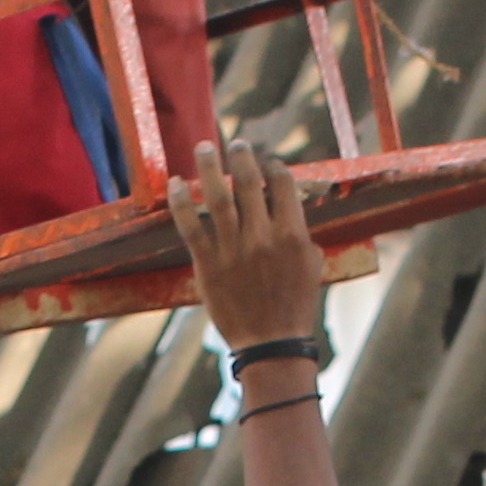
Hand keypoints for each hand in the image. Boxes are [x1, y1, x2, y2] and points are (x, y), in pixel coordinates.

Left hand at [164, 141, 331, 352]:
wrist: (271, 343)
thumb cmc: (295, 304)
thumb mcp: (311, 264)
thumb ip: (301, 232)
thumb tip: (291, 206)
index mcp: (292, 234)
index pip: (281, 185)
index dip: (273, 167)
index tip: (266, 163)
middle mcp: (262, 237)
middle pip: (249, 183)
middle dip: (242, 157)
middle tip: (236, 143)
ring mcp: (233, 250)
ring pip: (218, 197)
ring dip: (210, 167)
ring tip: (204, 147)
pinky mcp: (209, 265)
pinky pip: (191, 227)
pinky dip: (180, 202)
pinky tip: (175, 183)